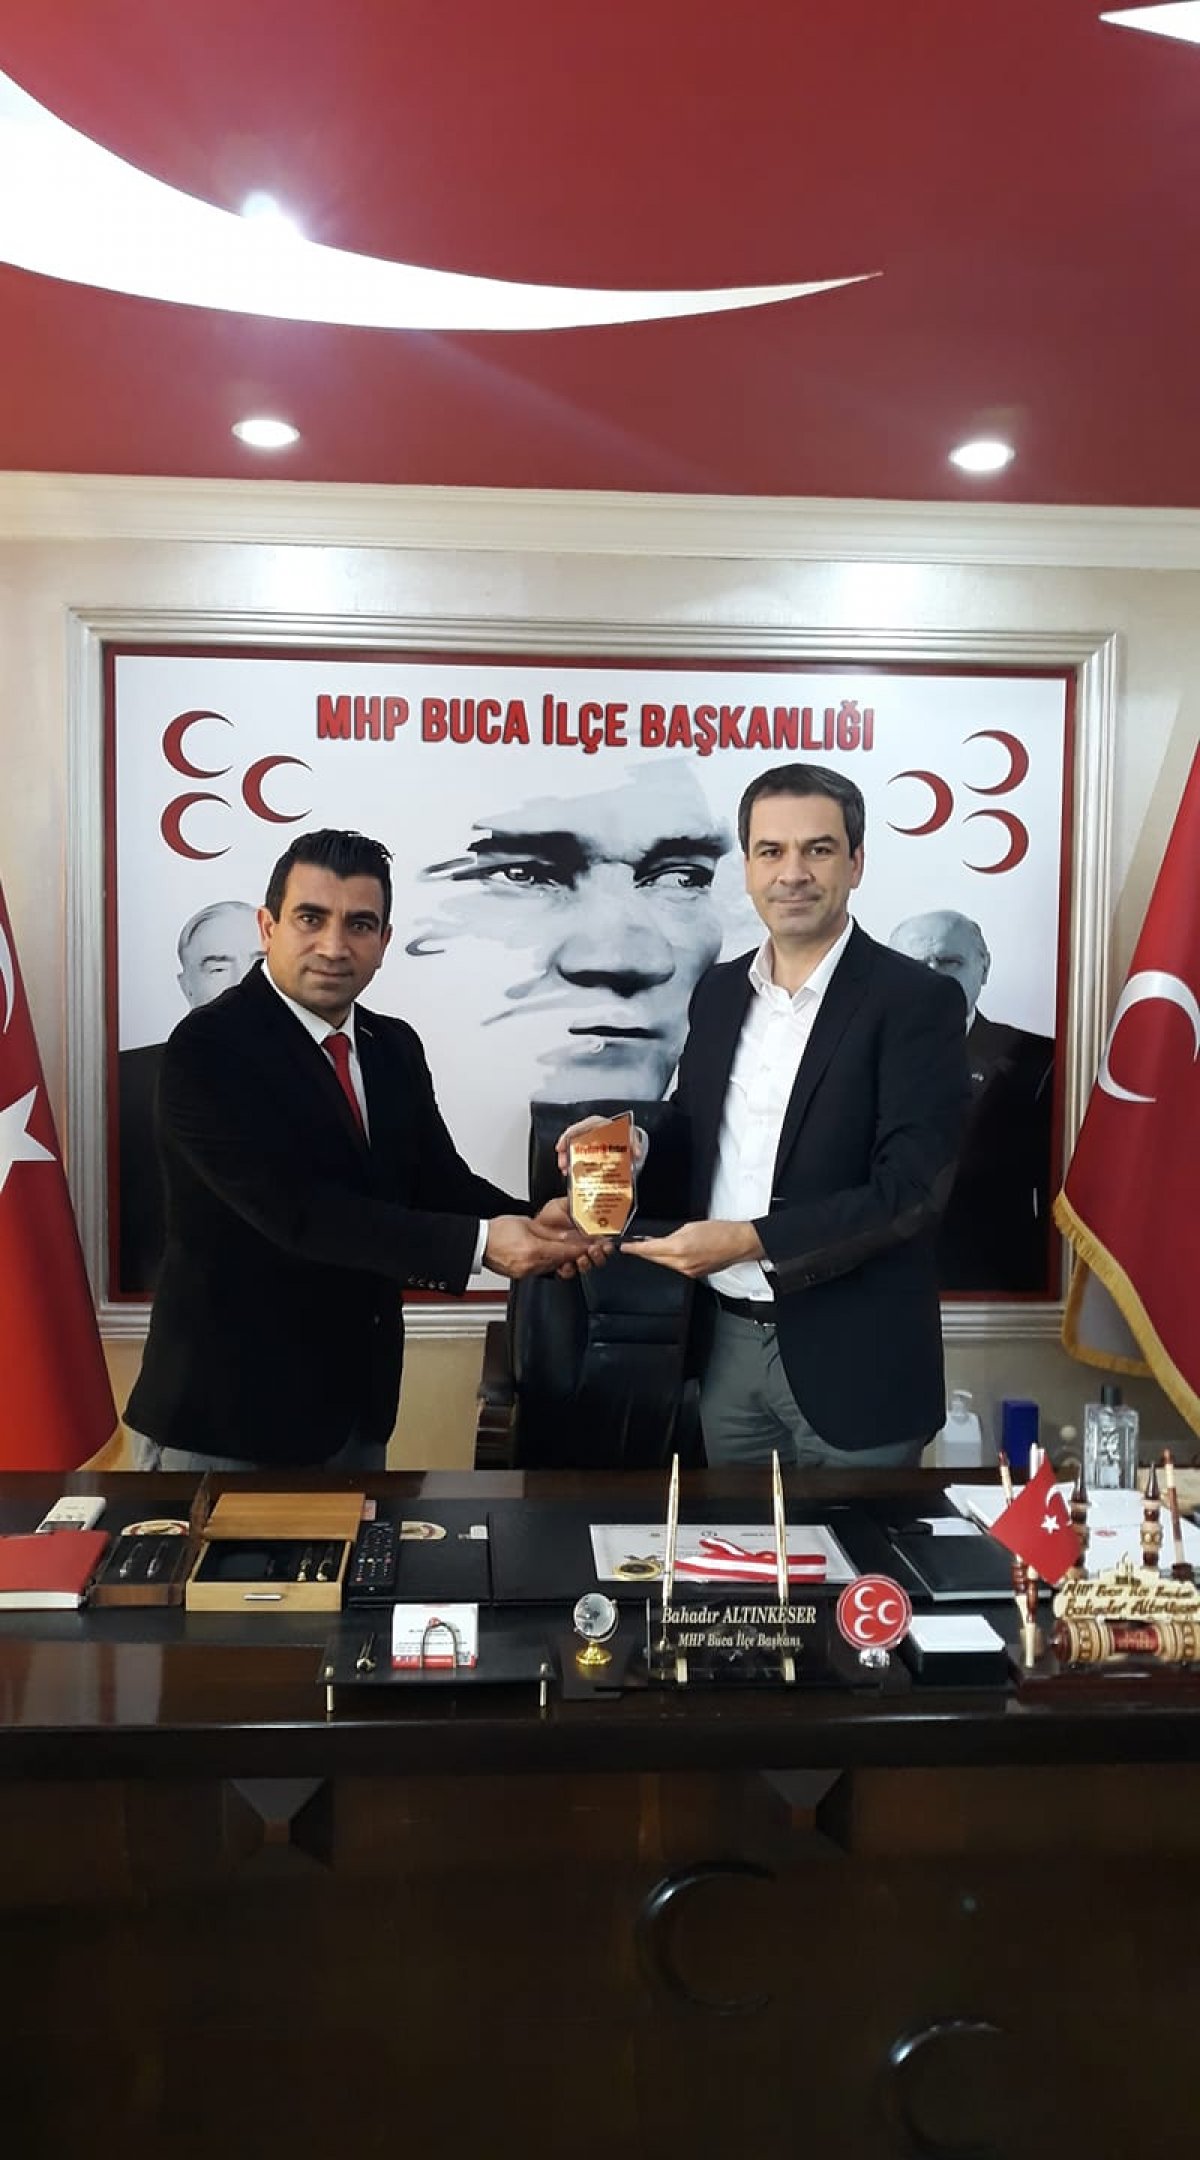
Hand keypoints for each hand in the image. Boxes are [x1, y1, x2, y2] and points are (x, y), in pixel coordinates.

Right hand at [484, 1212, 597, 1280]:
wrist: (478, 1243)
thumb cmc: (496, 1231)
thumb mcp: (527, 1224)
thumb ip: (548, 1232)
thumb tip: (565, 1235)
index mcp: (534, 1250)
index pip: (565, 1251)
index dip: (580, 1249)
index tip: (590, 1246)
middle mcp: (531, 1265)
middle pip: (561, 1261)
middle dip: (572, 1254)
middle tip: (582, 1247)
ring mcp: (526, 1272)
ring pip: (552, 1267)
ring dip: (560, 1259)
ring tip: (563, 1249)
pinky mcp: (521, 1275)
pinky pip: (540, 1270)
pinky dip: (547, 1263)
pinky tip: (547, 1255)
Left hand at [535, 1194, 610, 1275]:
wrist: (533, 1228)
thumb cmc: (548, 1217)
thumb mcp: (562, 1204)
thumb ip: (578, 1204)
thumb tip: (592, 1203)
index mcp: (588, 1232)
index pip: (603, 1242)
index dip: (607, 1244)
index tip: (605, 1243)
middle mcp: (583, 1246)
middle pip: (599, 1256)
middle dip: (599, 1255)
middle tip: (594, 1250)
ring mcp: (573, 1257)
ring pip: (587, 1266)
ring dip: (586, 1263)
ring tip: (581, 1257)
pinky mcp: (562, 1266)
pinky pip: (569, 1272)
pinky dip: (568, 1270)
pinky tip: (565, 1264)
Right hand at [554, 1115, 649, 1175]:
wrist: (628, 1143)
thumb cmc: (626, 1137)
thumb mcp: (631, 1137)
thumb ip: (634, 1144)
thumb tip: (636, 1153)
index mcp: (599, 1124)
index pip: (580, 1127)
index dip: (568, 1136)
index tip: (561, 1147)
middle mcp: (590, 1131)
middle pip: (573, 1139)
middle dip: (565, 1152)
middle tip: (563, 1164)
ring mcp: (588, 1141)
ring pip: (572, 1148)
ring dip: (568, 1160)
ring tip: (566, 1171)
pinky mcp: (588, 1151)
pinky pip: (577, 1156)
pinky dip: (574, 1165)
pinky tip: (572, 1173)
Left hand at [624, 1219, 763, 1278]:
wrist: (739, 1243)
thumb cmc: (721, 1232)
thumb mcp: (691, 1226)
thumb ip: (672, 1234)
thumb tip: (661, 1240)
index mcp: (679, 1248)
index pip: (649, 1249)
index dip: (634, 1248)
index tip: (625, 1247)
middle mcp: (682, 1263)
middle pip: (655, 1259)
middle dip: (644, 1252)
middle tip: (634, 1246)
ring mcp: (688, 1271)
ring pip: (665, 1264)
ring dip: (659, 1256)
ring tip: (655, 1246)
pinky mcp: (694, 1275)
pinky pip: (676, 1268)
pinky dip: (672, 1261)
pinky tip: (673, 1253)